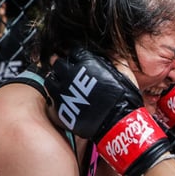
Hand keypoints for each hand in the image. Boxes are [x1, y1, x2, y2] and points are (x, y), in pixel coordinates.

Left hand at [47, 47, 171, 175]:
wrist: (118, 124)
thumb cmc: (123, 99)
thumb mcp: (124, 72)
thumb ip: (113, 58)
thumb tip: (109, 52)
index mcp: (85, 62)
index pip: (74, 51)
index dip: (78, 56)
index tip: (80, 61)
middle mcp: (70, 75)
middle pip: (58, 64)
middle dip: (64, 67)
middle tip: (72, 75)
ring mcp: (62, 92)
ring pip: (50, 80)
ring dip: (56, 81)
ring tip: (65, 87)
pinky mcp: (58, 108)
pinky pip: (50, 99)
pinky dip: (56, 99)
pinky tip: (65, 101)